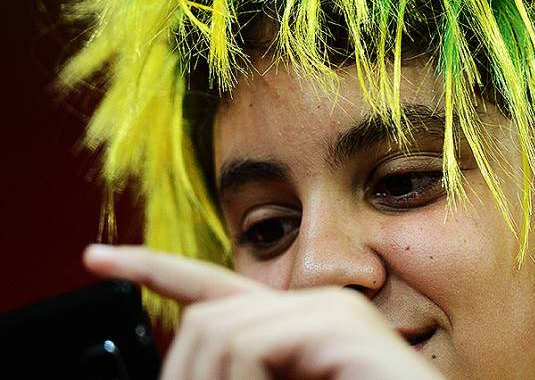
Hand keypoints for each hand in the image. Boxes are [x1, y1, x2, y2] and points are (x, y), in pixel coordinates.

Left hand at [83, 245, 443, 379]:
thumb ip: (250, 372)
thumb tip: (195, 369)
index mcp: (299, 326)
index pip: (215, 286)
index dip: (155, 270)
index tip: (100, 258)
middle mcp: (317, 306)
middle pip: (205, 319)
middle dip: (183, 376)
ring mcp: (333, 312)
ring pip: (221, 334)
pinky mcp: (343, 328)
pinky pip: (254, 347)